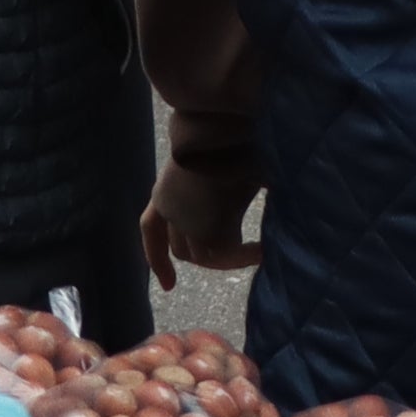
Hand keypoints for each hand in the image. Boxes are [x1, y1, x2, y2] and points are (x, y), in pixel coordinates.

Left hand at [145, 145, 262, 282]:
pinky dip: (244, 256)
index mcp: (165, 193)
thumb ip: (220, 187)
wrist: (219, 130)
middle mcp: (168, 209)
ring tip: (260, 252)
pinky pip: (224, 253)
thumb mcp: (213, 166)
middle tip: (241, 255)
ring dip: (230, 258)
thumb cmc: (221, 138)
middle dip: (209, 258)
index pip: (151, 231)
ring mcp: (185, 221)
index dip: (158, 260)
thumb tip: (246, 192)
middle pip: (182, 251)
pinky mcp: (206, 228)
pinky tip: (264, 250)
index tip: (168, 286)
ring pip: (203, 255)